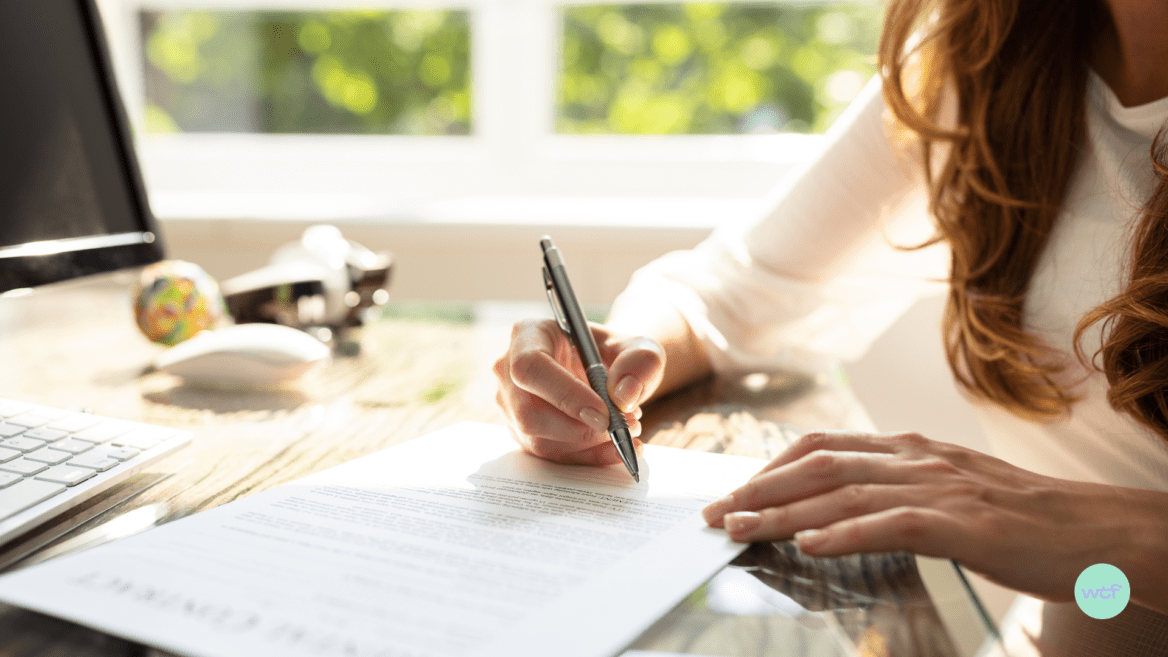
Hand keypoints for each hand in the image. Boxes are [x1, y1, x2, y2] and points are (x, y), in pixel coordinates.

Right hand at [494, 318, 664, 464]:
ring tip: (624, 432)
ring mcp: (511, 405)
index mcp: (528, 335)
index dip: (565, 395)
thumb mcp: (638, 347)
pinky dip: (586, 457)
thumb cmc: (615, 353)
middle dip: (579, 430)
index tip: (604, 413)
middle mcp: (509, 370)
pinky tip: (615, 449)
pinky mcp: (522, 432)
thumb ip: (640, 362)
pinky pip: (550, 455)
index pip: (531, 367)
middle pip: (528, 412)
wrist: (609, 372)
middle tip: (621, 427)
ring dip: (585, 445)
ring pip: (537, 440)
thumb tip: (623, 396)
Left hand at [701, 430, 1165, 603]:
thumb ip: (900, 487)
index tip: (735, 491)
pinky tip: (811, 544)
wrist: (1098, 531)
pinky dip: (846, 533)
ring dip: (784, 512)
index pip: (823, 448)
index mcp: (911, 450)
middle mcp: (917, 459)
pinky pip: (893, 525)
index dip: (771, 467)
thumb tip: (845, 502)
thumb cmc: (1024, 518)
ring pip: (843, 493)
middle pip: (818, 468)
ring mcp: (940, 488)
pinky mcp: (965, 525)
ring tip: (741, 528)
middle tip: (717, 514)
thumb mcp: (951, 489)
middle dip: (760, 490)